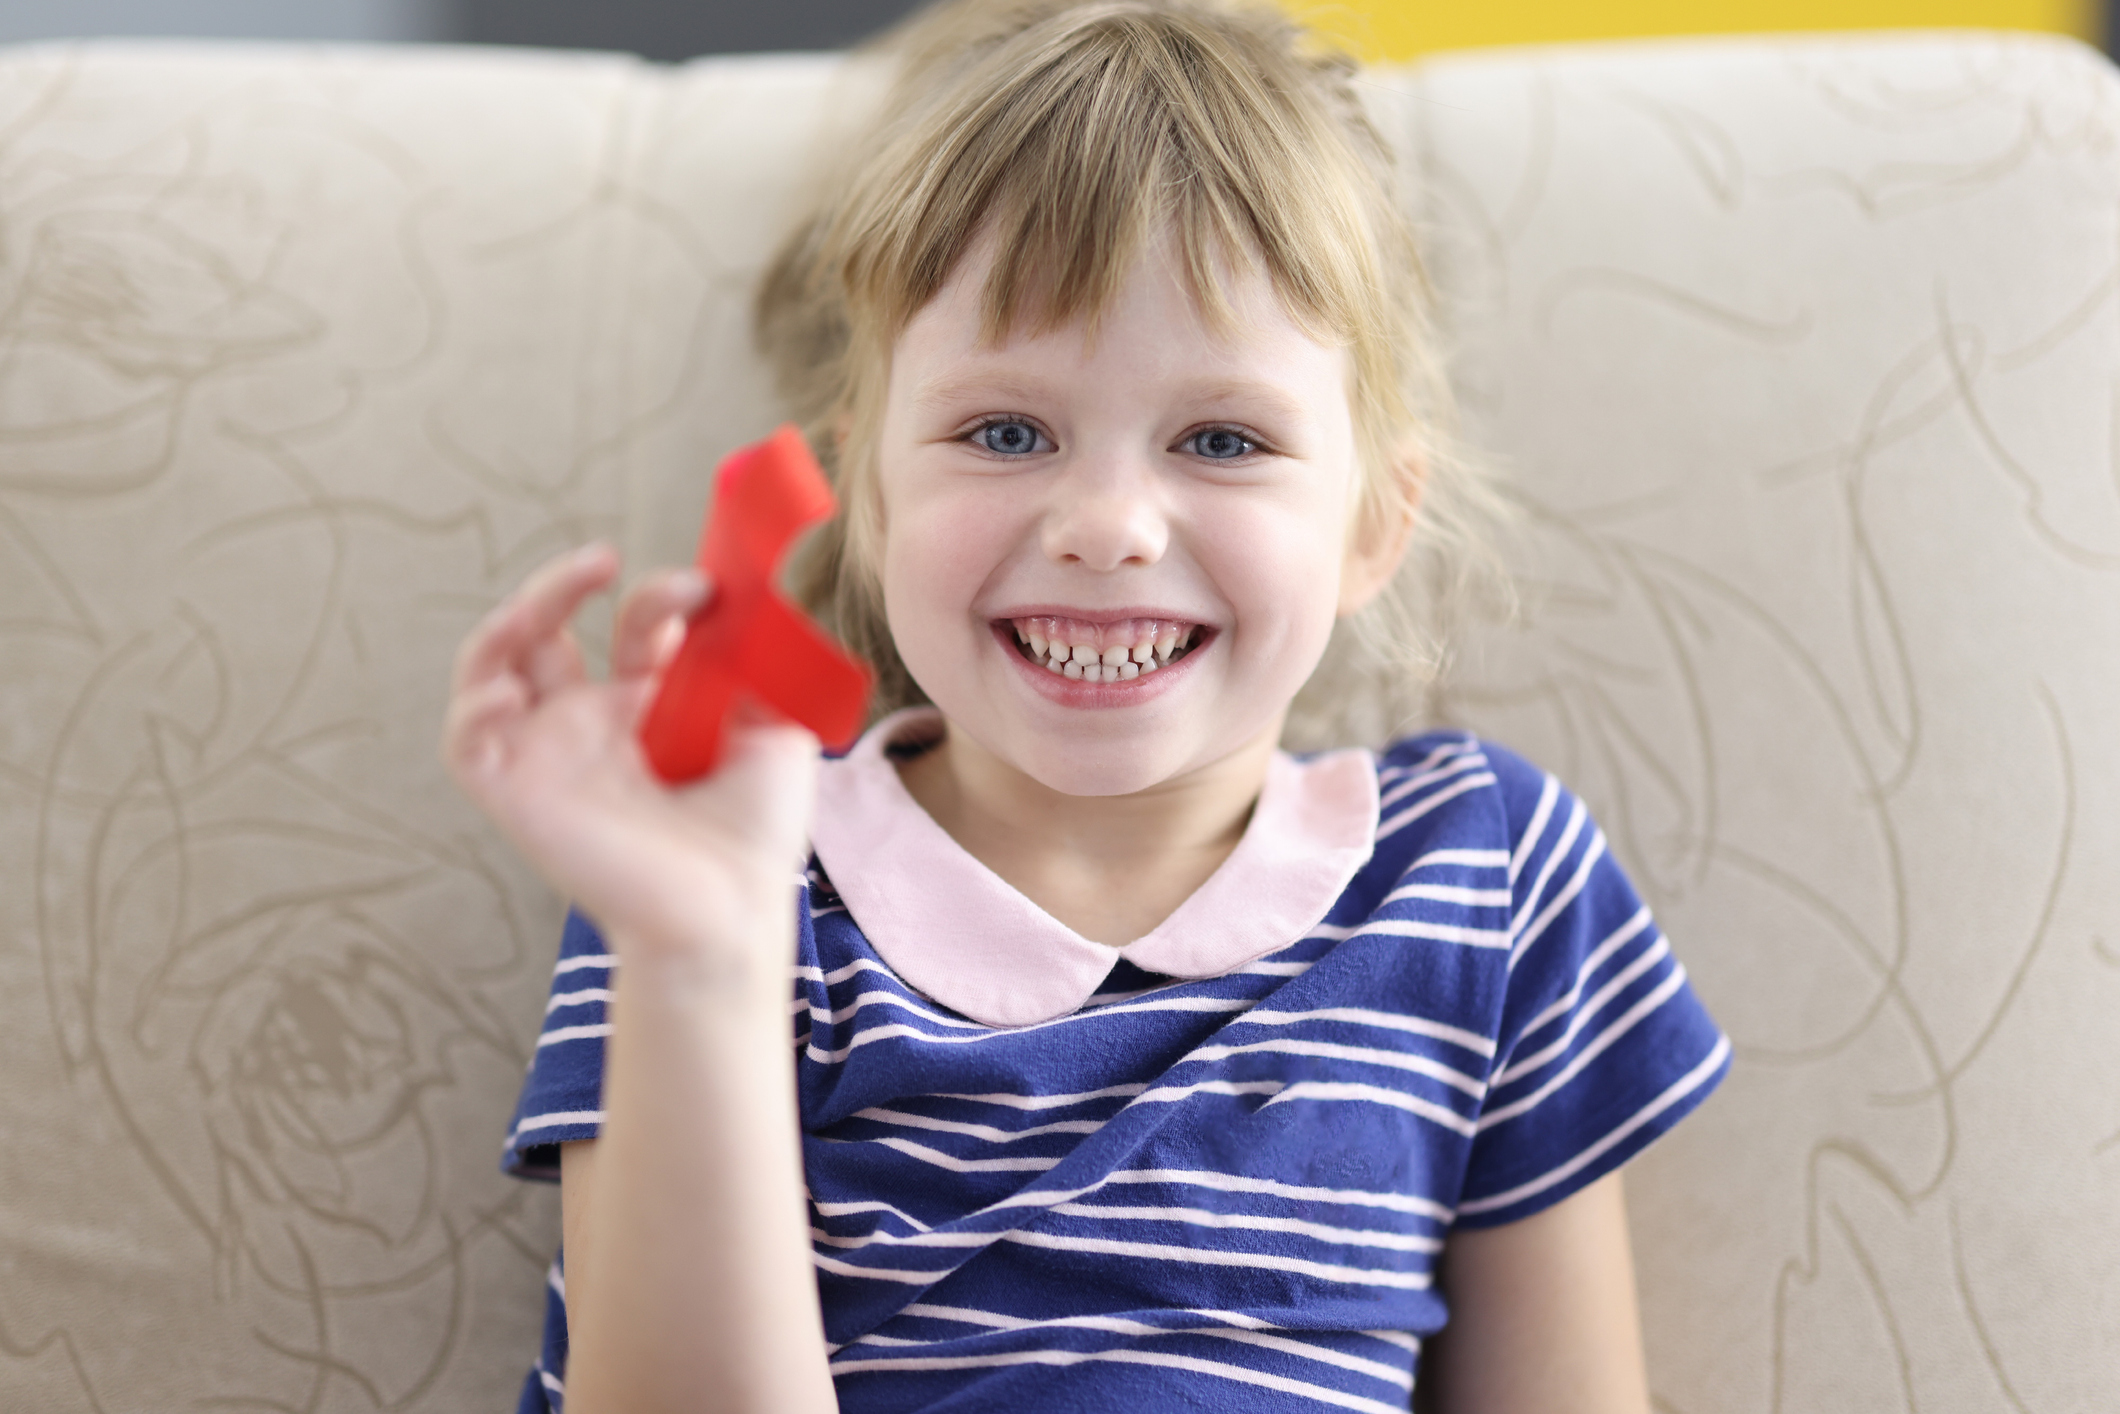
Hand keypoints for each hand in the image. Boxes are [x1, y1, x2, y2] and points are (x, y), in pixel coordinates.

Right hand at [442, 543, 819, 962]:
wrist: (731, 908)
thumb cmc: (754, 836)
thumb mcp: (773, 733)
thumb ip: (755, 670)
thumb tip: (745, 610)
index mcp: (648, 709)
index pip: (633, 629)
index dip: (658, 598)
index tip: (702, 593)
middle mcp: (591, 727)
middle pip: (545, 631)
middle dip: (563, 583)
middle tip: (603, 559)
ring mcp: (551, 757)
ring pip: (490, 669)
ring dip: (505, 623)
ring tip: (536, 606)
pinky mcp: (518, 795)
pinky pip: (466, 743)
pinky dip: (473, 708)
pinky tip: (510, 690)